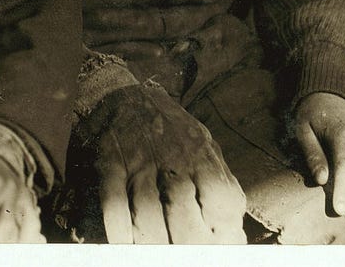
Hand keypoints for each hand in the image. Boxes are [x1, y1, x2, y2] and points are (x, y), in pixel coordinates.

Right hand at [82, 83, 246, 242]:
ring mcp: (140, 160)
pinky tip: (123, 243)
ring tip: (152, 255)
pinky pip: (113, 199)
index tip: (215, 245)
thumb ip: (222, 188)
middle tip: (182, 255)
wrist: (126, 94)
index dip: (221, 232)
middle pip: (183, 212)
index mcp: (204, 156)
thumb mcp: (207, 149)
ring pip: (147, 211)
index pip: (221, 202)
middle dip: (185, 243)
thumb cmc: (174, 133)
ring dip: (151, 242)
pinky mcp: (111, 161)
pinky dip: (118, 226)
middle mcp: (174, 157)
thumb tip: (234, 236)